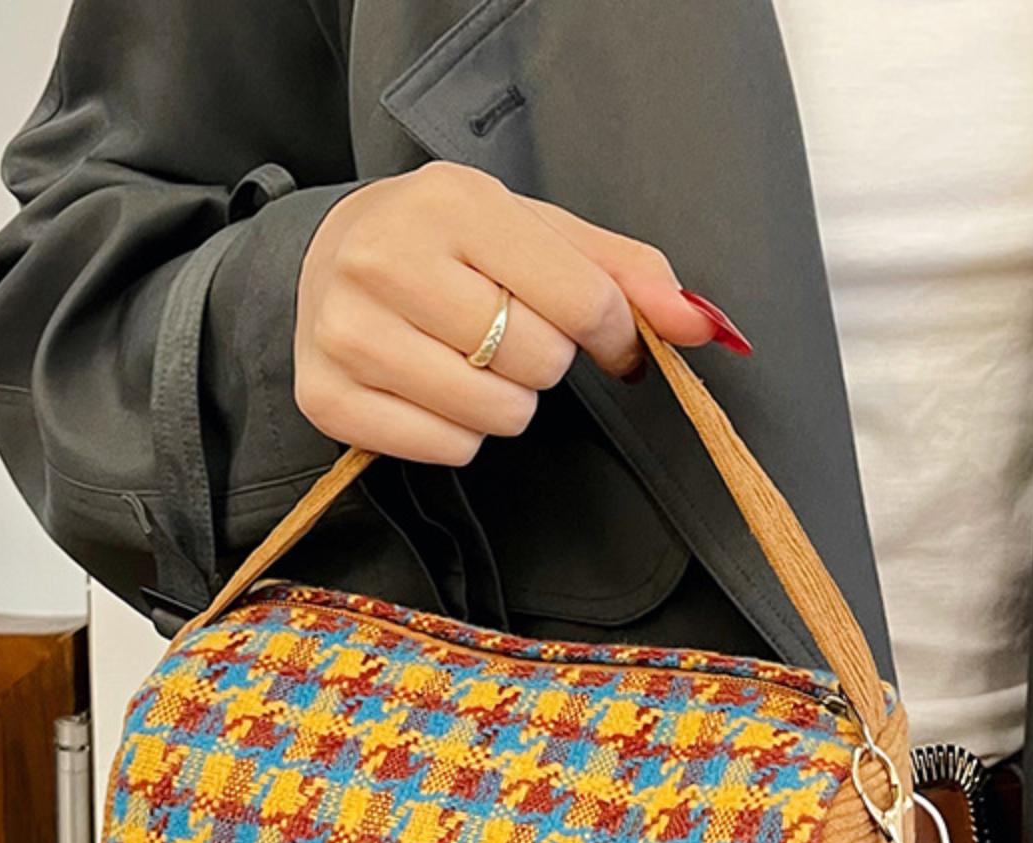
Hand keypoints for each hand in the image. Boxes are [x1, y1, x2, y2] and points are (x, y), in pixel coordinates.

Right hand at [293, 161, 749, 465]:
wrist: (329, 257)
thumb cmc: (450, 246)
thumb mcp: (539, 234)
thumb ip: (626, 273)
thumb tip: (704, 325)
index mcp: (454, 203)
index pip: (583, 300)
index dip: (613, 332)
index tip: (605, 334)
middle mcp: (387, 261)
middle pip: (538, 363)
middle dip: (544, 361)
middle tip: (507, 335)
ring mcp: (348, 333)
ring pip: (494, 414)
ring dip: (505, 403)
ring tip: (471, 363)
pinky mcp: (328, 398)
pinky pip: (446, 449)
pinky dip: (458, 435)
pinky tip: (434, 392)